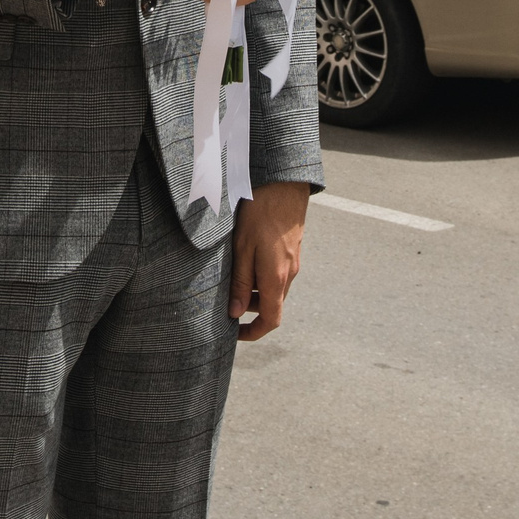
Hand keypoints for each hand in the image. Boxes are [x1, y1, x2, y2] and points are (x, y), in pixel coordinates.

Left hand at [230, 180, 309, 341]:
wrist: (285, 184)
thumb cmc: (260, 213)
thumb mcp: (242, 248)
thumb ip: (240, 282)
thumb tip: (235, 312)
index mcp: (276, 279)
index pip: (271, 320)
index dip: (254, 333)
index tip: (236, 334)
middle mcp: (289, 274)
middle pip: (270, 304)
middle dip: (248, 308)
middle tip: (225, 299)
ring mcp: (293, 261)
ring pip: (273, 287)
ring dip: (254, 289)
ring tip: (231, 273)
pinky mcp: (292, 249)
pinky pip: (277, 272)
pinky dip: (261, 275)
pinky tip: (245, 257)